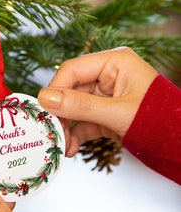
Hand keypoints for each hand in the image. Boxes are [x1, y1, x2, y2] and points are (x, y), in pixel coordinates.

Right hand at [37, 47, 157, 156]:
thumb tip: (44, 98)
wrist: (179, 145)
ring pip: (74, 108)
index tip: (43, 110)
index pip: (72, 70)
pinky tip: (71, 148)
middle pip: (70, 90)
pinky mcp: (104, 113)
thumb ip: (80, 105)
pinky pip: (83, 121)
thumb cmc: (159, 122)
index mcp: (114, 62)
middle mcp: (107, 75)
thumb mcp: (117, 113)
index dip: (55, 89)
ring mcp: (105, 95)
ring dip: (66, 127)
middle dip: (61, 114)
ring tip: (62, 145)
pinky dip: (76, 135)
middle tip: (52, 132)